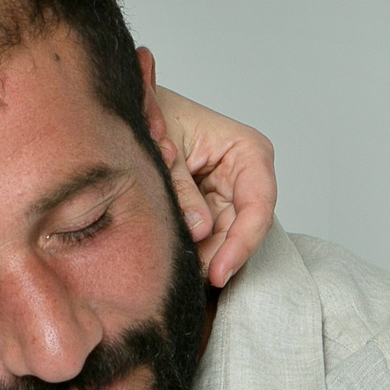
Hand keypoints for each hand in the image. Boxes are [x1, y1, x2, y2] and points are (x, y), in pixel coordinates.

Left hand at [143, 54, 276, 287]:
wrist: (131, 111)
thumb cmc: (153, 115)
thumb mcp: (164, 148)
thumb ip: (181, 188)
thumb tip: (199, 230)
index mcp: (247, 150)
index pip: (258, 204)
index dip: (241, 243)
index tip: (219, 272)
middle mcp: (246, 175)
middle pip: (243, 229)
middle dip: (218, 257)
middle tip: (189, 278)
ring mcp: (229, 195)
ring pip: (226, 240)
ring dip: (204, 257)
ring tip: (176, 269)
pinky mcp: (211, 209)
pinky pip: (210, 239)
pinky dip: (195, 252)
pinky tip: (176, 259)